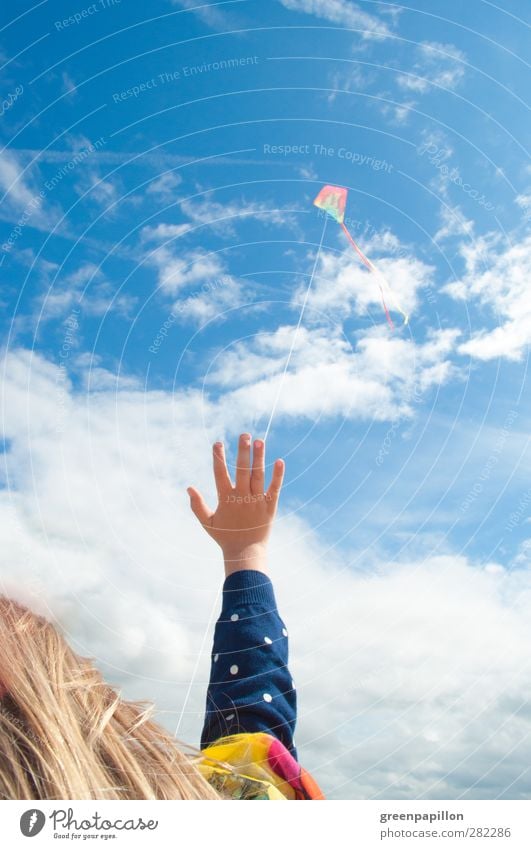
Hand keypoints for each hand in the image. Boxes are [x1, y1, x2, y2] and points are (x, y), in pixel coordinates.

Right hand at [187, 433, 283, 575]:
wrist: (245, 553)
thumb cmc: (225, 537)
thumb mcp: (208, 522)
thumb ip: (197, 505)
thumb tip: (189, 487)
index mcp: (226, 499)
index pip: (220, 474)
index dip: (218, 458)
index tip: (217, 443)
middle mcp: (241, 497)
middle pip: (242, 470)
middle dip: (243, 451)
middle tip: (244, 435)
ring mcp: (256, 501)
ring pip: (258, 476)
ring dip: (258, 458)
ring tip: (259, 441)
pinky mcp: (269, 506)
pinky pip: (274, 488)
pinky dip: (278, 476)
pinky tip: (280, 461)